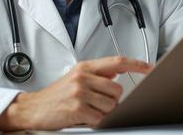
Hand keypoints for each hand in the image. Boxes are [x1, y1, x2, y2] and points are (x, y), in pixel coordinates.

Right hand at [0, 56, 152, 130]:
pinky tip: (85, 118)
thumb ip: (96, 74)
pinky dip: (96, 121)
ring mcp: (80, 92)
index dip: (137, 64)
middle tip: (98, 104)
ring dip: (104, 112)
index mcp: (85, 67)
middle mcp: (83, 77)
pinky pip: (100, 118)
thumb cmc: (55, 95)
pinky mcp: (77, 108)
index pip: (117, 61)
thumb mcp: (75, 77)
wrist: (32, 108)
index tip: (150, 68)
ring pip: (111, 105)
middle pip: (117, 89)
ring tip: (89, 111)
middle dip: (113, 101)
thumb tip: (117, 72)